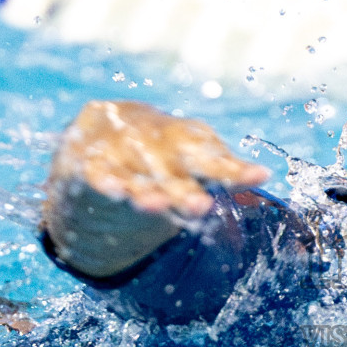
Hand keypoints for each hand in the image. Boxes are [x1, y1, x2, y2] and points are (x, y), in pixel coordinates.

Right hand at [43, 100, 269, 276]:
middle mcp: (154, 139)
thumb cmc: (154, 161)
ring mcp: (118, 148)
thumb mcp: (187, 169)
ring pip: (135, 171)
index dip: (234, 167)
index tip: (259, 176)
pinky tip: (114, 189)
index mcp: (184, 139)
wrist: (90, 143)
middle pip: (172, 164)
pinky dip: (104, 179)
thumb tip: (261, 200)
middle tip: (200, 207)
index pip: (211, 153)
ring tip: (154, 204)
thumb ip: (219, 178)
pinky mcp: (85, 161)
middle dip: (185, 186)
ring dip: (144, 188)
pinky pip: (95, 171)